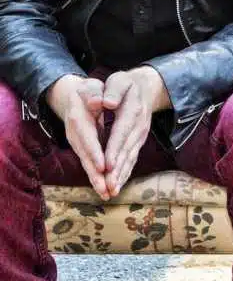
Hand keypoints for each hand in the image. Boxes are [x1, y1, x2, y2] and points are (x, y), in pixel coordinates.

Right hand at [45, 74, 106, 198]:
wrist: (75, 96)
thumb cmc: (88, 90)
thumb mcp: (91, 86)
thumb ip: (93, 93)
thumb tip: (98, 102)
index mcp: (79, 118)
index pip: (87, 137)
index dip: (95, 152)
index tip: (103, 166)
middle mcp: (76, 135)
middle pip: (86, 157)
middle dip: (95, 174)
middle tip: (105, 189)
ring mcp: (79, 144)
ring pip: (88, 164)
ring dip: (97, 180)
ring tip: (107, 194)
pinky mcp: (85, 149)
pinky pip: (92, 164)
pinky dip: (99, 177)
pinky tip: (107, 189)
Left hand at [100, 67, 169, 197]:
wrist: (146, 88)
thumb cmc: (126, 85)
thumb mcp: (119, 80)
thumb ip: (113, 90)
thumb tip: (106, 102)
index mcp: (132, 111)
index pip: (121, 132)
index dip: (114, 149)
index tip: (106, 165)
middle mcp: (139, 126)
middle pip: (126, 150)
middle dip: (117, 169)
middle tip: (108, 186)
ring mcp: (140, 136)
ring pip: (130, 157)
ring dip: (121, 175)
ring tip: (112, 190)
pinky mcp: (139, 142)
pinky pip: (132, 159)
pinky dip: (125, 172)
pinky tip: (118, 184)